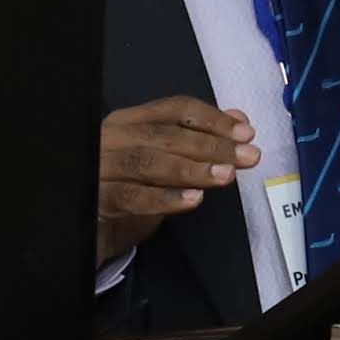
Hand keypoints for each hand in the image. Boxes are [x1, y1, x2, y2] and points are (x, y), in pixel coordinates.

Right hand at [98, 96, 258, 263]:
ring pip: (148, 162)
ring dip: (191, 168)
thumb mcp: (167, 163)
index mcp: (129, 121)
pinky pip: (132, 196)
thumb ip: (199, 140)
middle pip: (164, 135)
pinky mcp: (96, 199)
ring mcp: (100, 167)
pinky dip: (165, 198)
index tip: (247, 133)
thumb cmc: (131, 189)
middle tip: (247, 156)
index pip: (173, 109)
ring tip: (225, 175)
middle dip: (210, 145)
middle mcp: (111, 137)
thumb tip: (240, 121)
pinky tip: (193, 199)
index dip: (212, 119)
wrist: (92, 229)